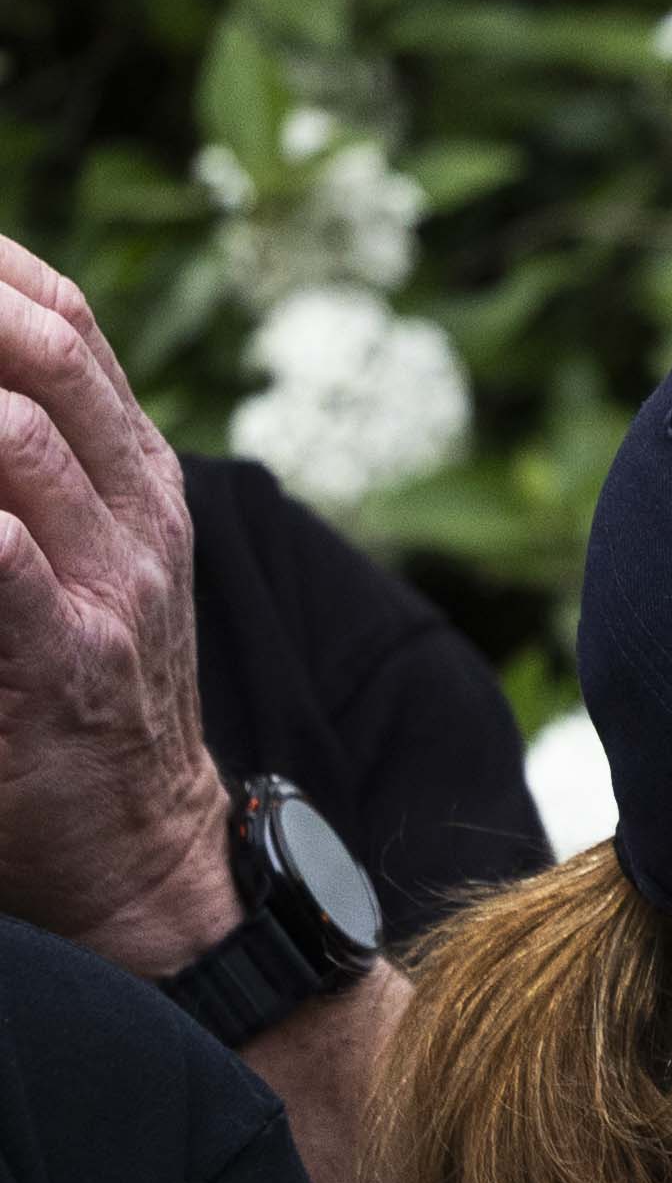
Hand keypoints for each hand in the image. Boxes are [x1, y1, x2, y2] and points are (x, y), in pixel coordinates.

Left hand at [0, 238, 232, 979]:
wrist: (146, 862)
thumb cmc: (86, 702)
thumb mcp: (94, 562)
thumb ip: (39, 468)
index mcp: (141, 480)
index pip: (64, 320)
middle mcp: (138, 518)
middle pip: (36, 347)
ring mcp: (107, 588)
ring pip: (4, 428)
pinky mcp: (58, 661)